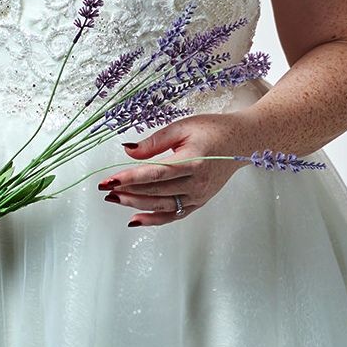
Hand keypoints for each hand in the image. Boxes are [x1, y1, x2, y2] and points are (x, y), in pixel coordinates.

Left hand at [96, 112, 245, 225]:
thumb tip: (128, 152)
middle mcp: (197, 183)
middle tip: (105, 189)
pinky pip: (174, 215)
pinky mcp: (199, 202)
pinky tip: (135, 218)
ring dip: (136, 204)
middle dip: (127, 191)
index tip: (108, 180)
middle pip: (156, 192)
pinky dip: (154, 219)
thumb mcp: (182, 127)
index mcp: (194, 161)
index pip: (155, 173)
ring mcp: (199, 196)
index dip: (130, 178)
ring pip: (162, 206)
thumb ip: (154, 141)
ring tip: (114, 199)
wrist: (242, 142)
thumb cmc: (213, 130)